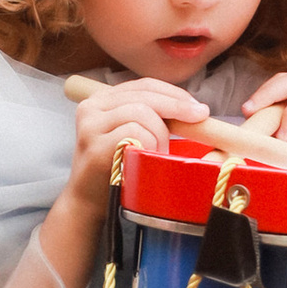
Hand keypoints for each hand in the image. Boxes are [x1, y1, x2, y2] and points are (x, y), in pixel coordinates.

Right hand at [64, 75, 215, 210]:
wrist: (88, 202)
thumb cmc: (117, 168)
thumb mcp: (131, 134)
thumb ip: (150, 116)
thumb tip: (192, 108)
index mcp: (101, 100)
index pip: (144, 85)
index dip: (173, 93)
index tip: (196, 106)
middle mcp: (91, 107)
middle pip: (145, 96)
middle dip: (176, 107)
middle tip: (198, 119)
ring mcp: (90, 126)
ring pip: (142, 112)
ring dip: (160, 134)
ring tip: (159, 154)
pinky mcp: (95, 146)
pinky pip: (135, 133)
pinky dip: (150, 145)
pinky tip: (147, 160)